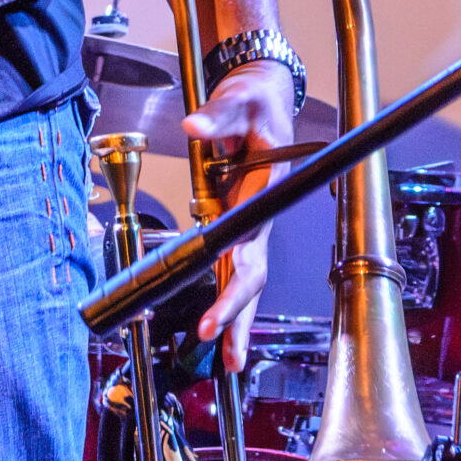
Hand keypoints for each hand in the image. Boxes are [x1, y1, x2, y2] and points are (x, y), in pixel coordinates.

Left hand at [183, 59, 295, 370]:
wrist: (265, 98)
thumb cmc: (255, 101)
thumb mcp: (238, 99)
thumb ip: (217, 116)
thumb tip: (195, 127)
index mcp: (263, 191)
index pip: (247, 240)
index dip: (234, 274)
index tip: (218, 301)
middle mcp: (258, 215)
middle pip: (251, 272)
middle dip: (235, 310)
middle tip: (217, 344)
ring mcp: (249, 223)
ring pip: (246, 279)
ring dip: (237, 318)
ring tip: (229, 361)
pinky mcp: (237, 223)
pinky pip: (232, 267)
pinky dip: (228, 299)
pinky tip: (221, 329)